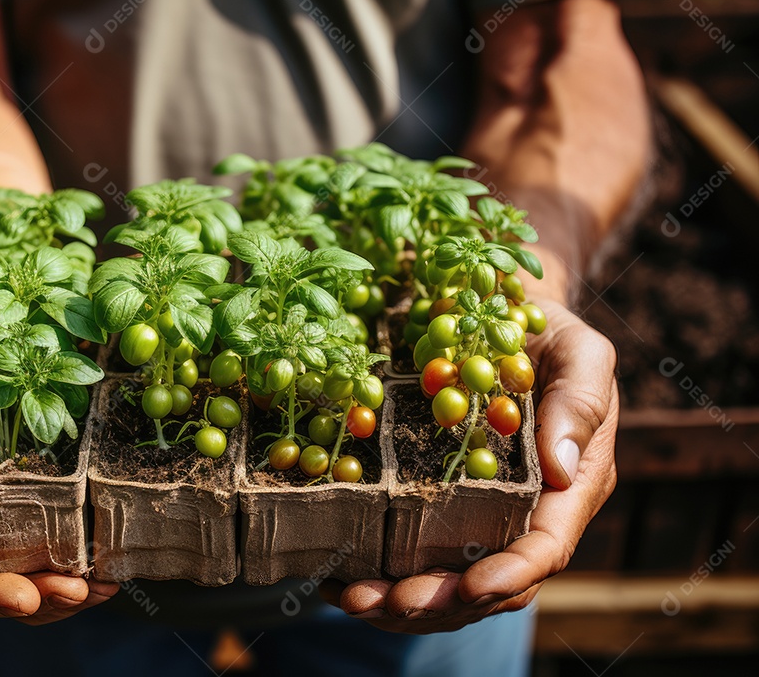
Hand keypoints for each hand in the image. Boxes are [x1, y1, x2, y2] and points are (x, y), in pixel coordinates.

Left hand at [327, 297, 617, 631]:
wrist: (494, 314)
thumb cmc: (547, 333)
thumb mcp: (579, 353)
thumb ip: (580, 404)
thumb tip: (561, 468)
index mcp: (566, 488)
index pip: (543, 548)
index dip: (509, 575)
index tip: (469, 587)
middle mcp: (521, 513)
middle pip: (486, 582)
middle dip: (436, 600)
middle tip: (383, 600)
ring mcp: (475, 512)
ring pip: (443, 580)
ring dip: (398, 601)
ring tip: (351, 598)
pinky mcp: (432, 500)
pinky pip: (407, 549)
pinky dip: (374, 569)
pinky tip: (336, 577)